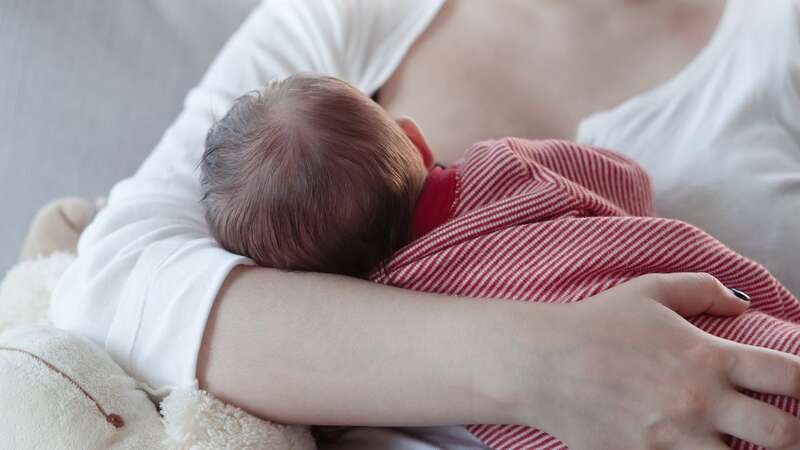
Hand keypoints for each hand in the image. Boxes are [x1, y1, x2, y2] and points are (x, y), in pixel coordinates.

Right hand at [510, 273, 799, 448]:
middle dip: (796, 437)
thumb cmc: (595, 323)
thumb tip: (743, 304)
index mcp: (709, 356)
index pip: (791, 376)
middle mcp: (700, 401)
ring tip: (733, 444)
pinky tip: (691, 449)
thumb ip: (702, 288)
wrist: (541, 363)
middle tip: (787, 434)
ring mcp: (673, 438)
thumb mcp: (649, 291)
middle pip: (784, 436)